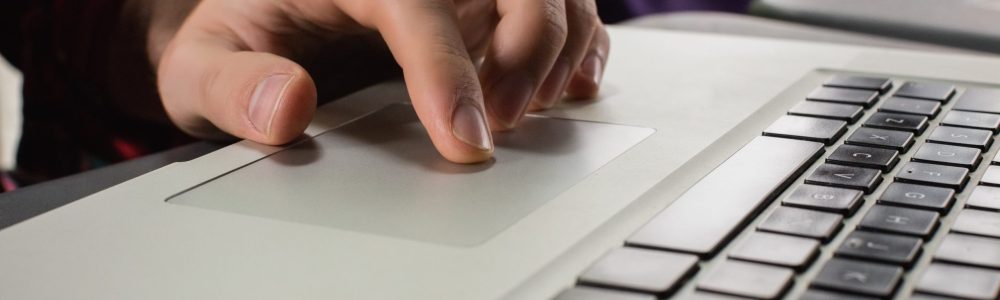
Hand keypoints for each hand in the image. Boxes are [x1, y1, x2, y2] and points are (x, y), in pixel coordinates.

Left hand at [154, 0, 608, 162]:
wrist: (259, 18)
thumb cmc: (241, 34)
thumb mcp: (203, 64)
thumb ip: (232, 86)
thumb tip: (284, 107)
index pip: (416, 1)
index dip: (448, 69)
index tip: (466, 137)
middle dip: (529, 45)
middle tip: (504, 119)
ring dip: (560, 46)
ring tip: (530, 108)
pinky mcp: (483, 0)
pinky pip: (558, 4)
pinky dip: (578, 43)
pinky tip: (566, 86)